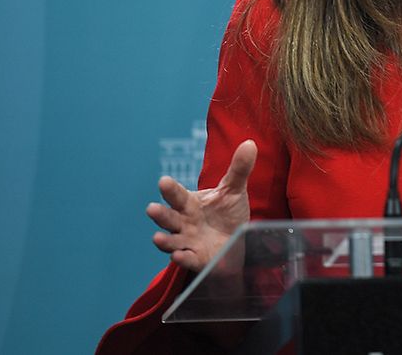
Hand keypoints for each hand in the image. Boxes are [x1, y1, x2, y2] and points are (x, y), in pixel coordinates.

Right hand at [147, 139, 256, 271]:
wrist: (237, 241)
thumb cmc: (228, 213)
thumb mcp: (234, 190)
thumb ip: (239, 169)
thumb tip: (250, 143)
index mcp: (190, 203)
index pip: (177, 195)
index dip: (170, 189)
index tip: (163, 181)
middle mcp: (184, 222)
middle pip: (169, 217)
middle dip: (160, 214)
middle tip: (151, 208)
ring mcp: (188, 241)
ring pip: (172, 240)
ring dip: (164, 240)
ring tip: (157, 238)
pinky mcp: (196, 258)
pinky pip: (187, 259)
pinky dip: (182, 258)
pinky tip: (178, 256)